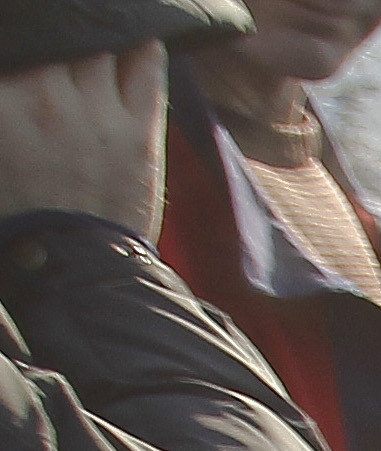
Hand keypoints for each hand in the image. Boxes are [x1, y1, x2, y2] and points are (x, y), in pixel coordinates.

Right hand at [0, 46, 165, 237]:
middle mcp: (45, 95)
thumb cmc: (15, 213)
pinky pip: (147, 66)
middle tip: (65, 35)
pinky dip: (143, 46)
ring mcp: (96, 112)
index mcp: (0, 101)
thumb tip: (15, 71)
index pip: (21, 38)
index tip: (32, 31)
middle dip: (59, 31)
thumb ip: (2, 101)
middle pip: (58, 34)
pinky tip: (138, 39)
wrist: (69, 270)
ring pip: (101, 42)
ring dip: (99, 35)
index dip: (28, 33)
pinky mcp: (139, 131)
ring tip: (97, 35)